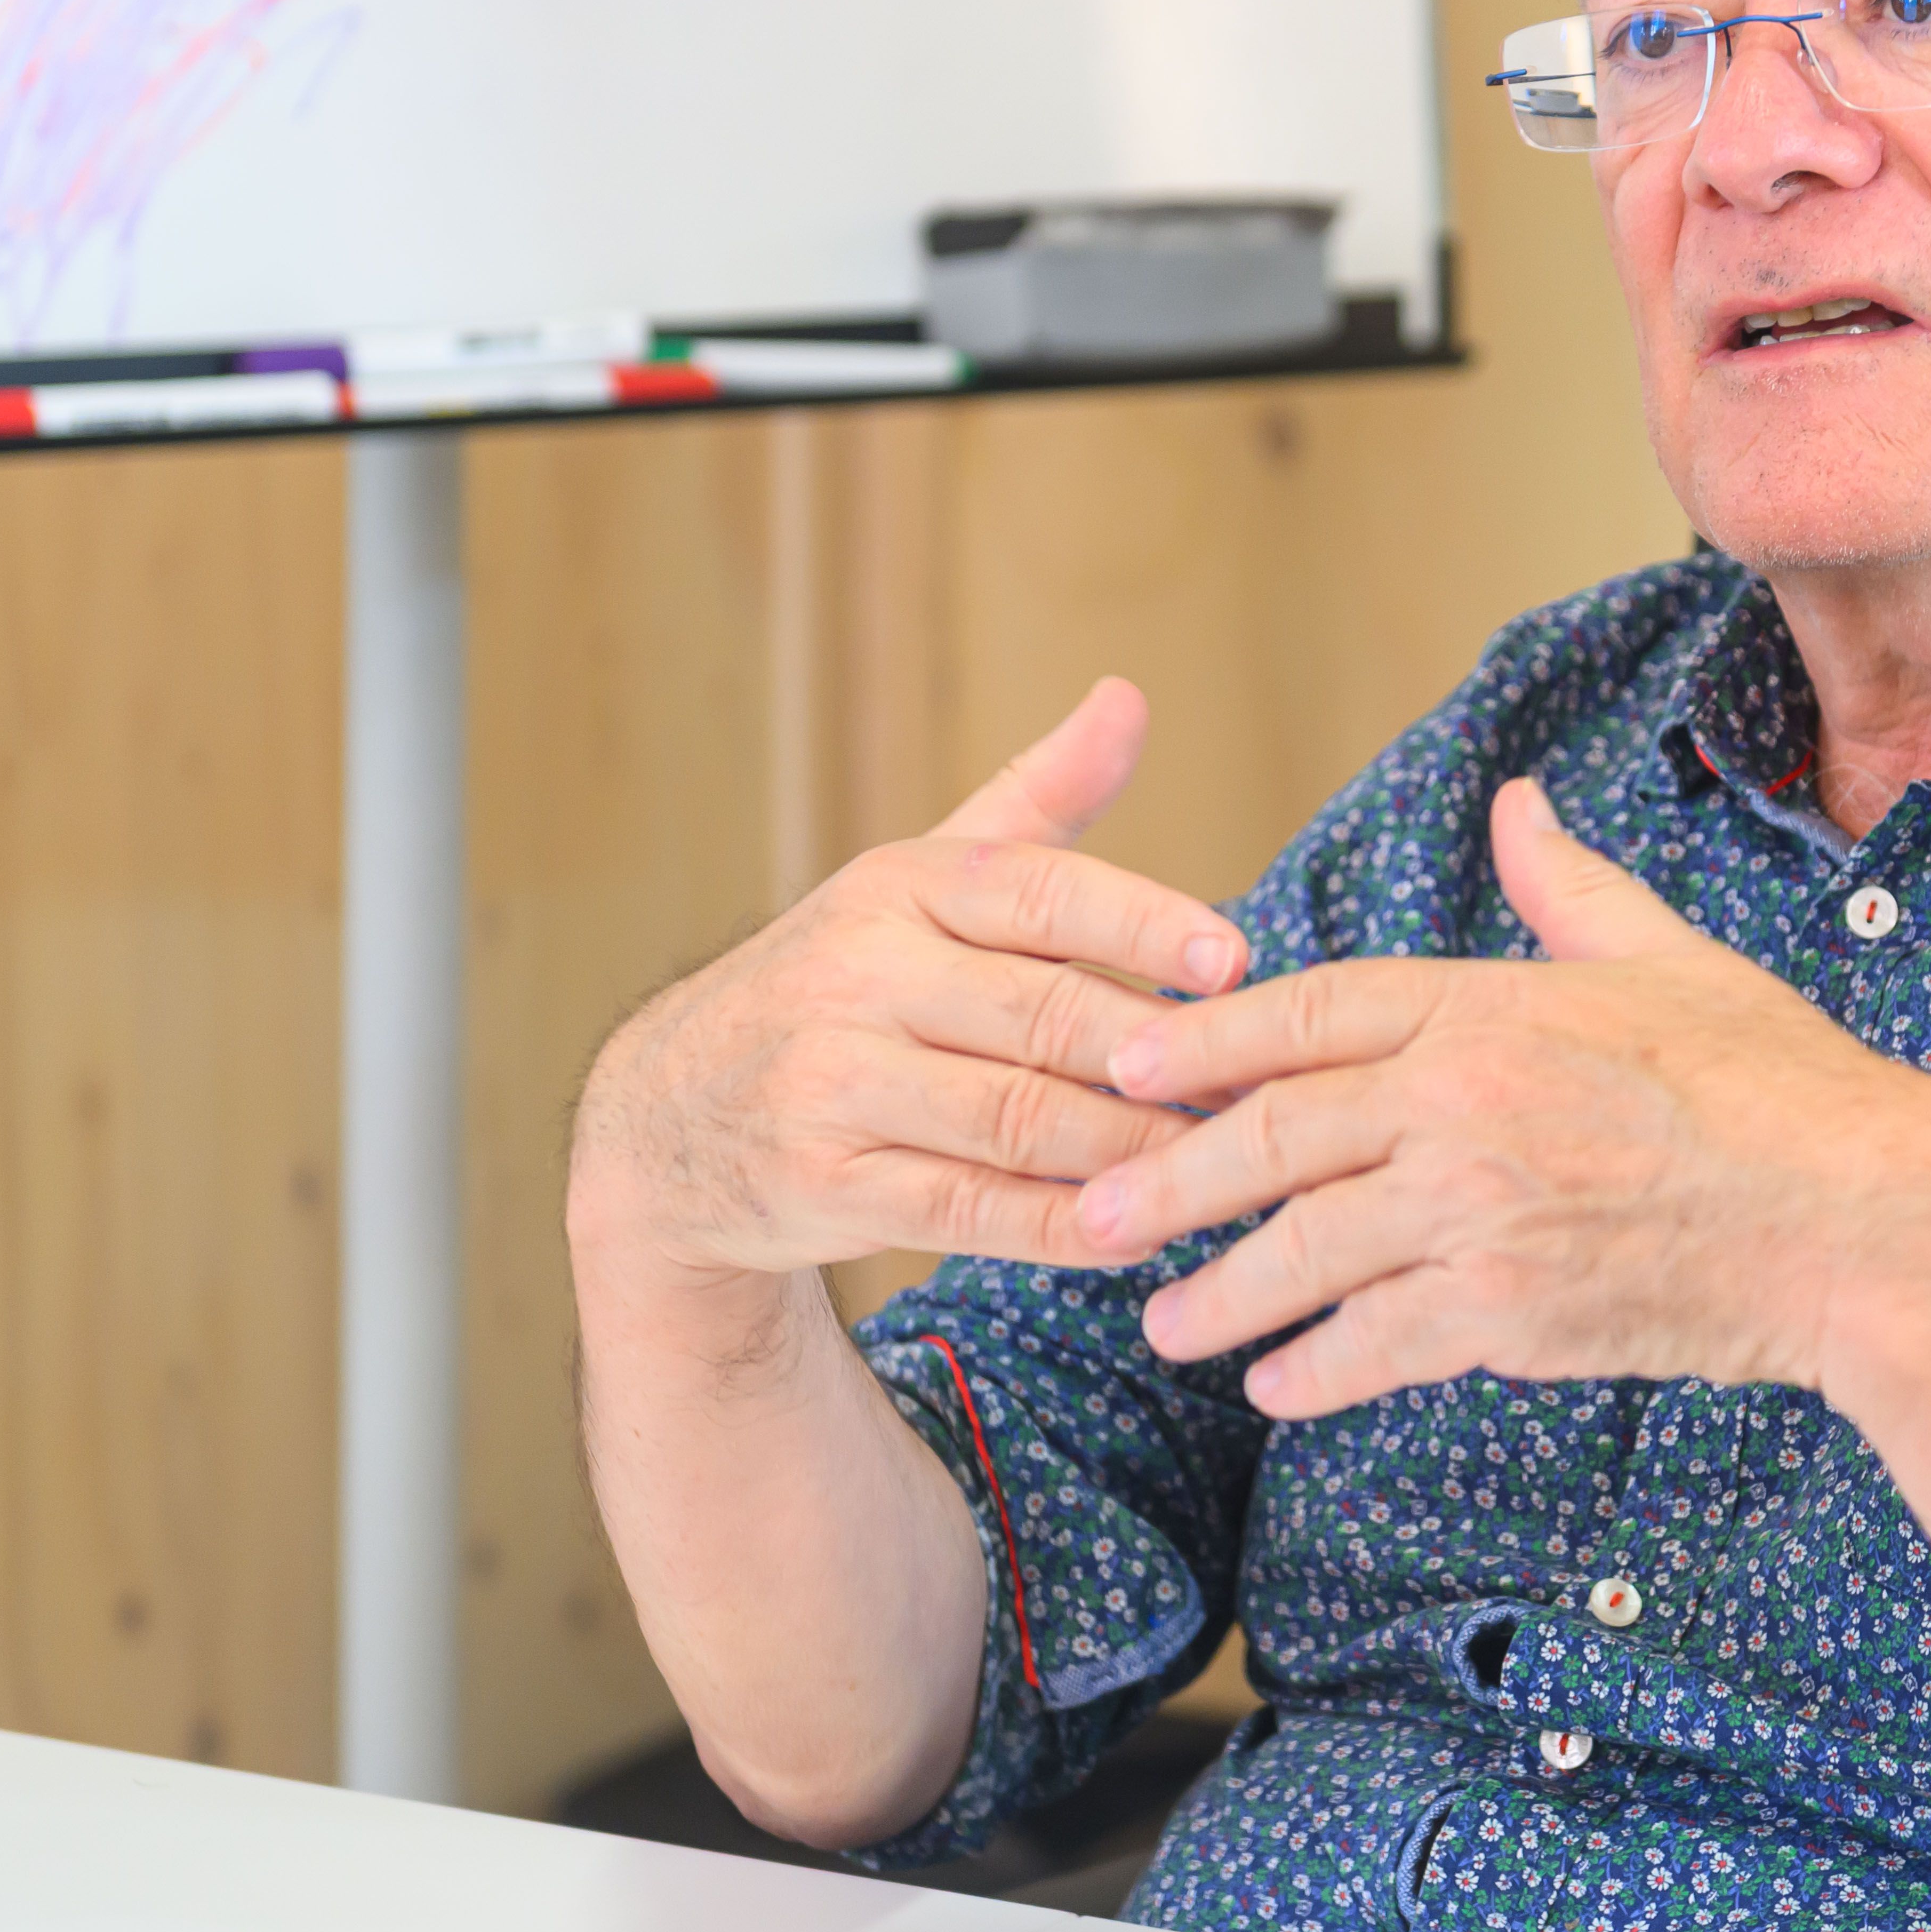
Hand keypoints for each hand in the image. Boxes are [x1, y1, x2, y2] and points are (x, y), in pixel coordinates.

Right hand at [566, 677, 1249, 1299]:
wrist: (670, 1113)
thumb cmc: (844, 983)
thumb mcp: (920, 877)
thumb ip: (1037, 800)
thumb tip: (1128, 697)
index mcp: (898, 888)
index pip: (1036, 893)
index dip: (1139, 924)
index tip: (1233, 957)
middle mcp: (859, 978)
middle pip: (1041, 1017)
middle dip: (1160, 1057)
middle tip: (1260, 1085)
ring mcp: (834, 1084)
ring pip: (1017, 1121)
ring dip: (1131, 1151)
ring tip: (1223, 1164)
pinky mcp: (822, 1185)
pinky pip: (966, 1211)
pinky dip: (1059, 1227)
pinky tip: (1135, 1233)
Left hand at [1078, 778, 1930, 1417]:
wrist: (1862, 1222)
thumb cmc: (1779, 1086)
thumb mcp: (1668, 959)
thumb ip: (1570, 888)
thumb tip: (1520, 804)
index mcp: (1495, 1011)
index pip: (1311, 1013)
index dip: (1206, 1038)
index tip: (1126, 1061)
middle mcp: (1470, 1107)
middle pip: (1278, 1137)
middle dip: (1170, 1178)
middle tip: (1090, 1212)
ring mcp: (1487, 1214)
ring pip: (1311, 1252)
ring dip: (1225, 1293)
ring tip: (1166, 1324)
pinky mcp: (1516, 1313)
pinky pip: (1382, 1342)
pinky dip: (1320, 1367)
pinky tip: (1275, 1385)